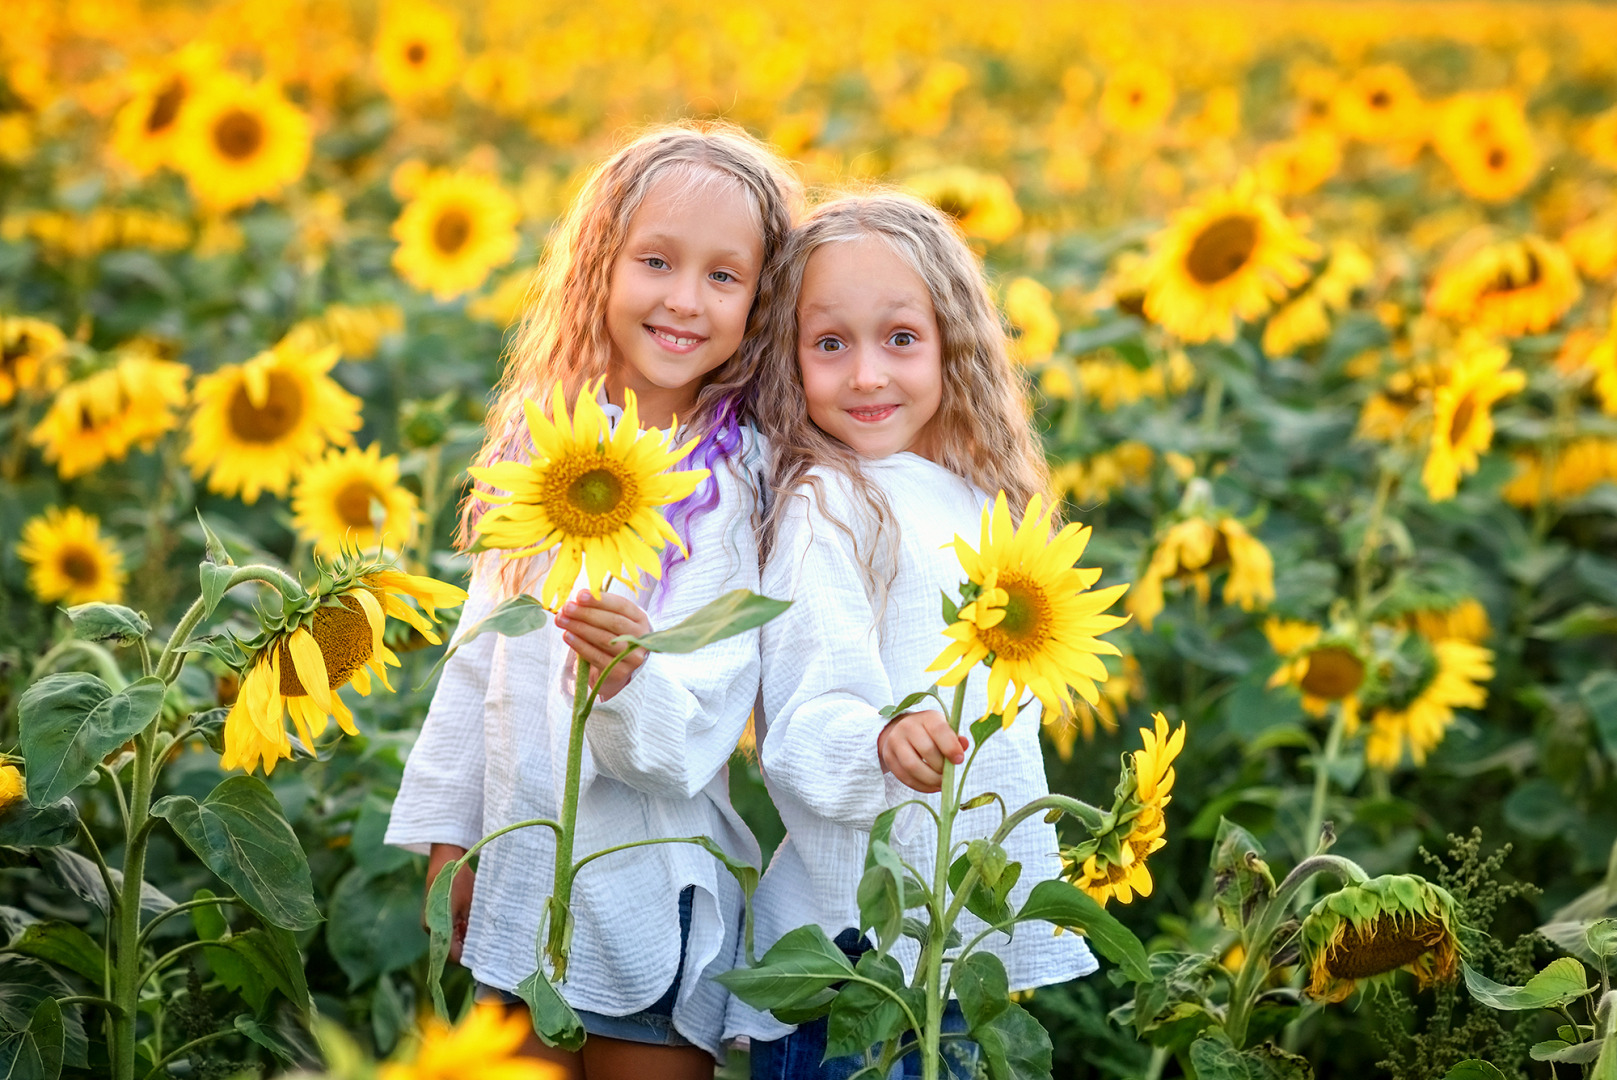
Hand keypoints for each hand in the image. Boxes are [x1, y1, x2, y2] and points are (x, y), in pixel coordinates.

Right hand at [425, 843, 474, 963]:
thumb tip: (479, 947)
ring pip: (451, 938)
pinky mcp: (435, 915)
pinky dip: (461, 928)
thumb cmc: (457, 881)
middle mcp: (431, 929)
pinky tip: (474, 921)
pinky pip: (449, 928)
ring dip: (466, 937)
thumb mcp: (468, 905)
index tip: (484, 956)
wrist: (446, 860)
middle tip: (488, 944)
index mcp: (435, 928)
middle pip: (450, 948)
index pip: (451, 955)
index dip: (468, 958)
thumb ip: (470, 928)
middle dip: (468, 947)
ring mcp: (432, 922)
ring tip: (484, 932)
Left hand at [555, 590, 651, 701]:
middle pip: (613, 622)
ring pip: (604, 639)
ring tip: (562, 620)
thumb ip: (597, 609)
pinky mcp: (620, 672)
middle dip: (587, 613)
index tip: (580, 595)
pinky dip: (580, 645)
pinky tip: (567, 636)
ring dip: (580, 628)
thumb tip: (575, 600)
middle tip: (567, 608)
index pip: (622, 605)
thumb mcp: (609, 620)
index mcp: (640, 618)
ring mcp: (632, 656)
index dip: (600, 600)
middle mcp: (640, 637)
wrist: (615, 670)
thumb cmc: (610, 637)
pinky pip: (596, 657)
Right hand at [877, 709, 967, 793]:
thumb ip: (955, 738)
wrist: (901, 731)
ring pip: (913, 766)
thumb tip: (964, 745)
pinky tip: (931, 786)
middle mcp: (908, 726)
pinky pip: (905, 777)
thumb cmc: (930, 733)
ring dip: (930, 779)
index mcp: (927, 717)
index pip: (939, 729)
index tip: (959, 760)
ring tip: (940, 782)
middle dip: (941, 767)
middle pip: (927, 750)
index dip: (951, 746)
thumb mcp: (944, 730)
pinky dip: (921, 786)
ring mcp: (895, 741)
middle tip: (948, 774)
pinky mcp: (889, 757)